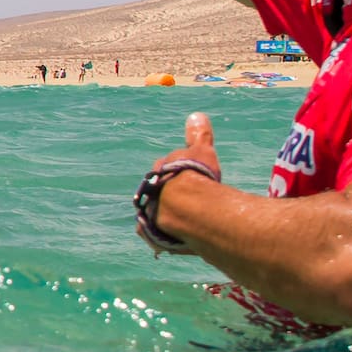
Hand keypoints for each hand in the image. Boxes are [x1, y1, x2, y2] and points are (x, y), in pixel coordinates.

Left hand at [135, 112, 222, 249]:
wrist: (189, 208)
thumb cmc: (197, 176)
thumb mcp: (201, 152)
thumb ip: (198, 135)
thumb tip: (197, 114)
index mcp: (159, 170)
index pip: (165, 168)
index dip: (178, 172)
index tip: (189, 177)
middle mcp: (150, 191)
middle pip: (159, 191)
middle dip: (170, 194)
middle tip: (190, 200)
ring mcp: (151, 213)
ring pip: (157, 213)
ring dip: (169, 215)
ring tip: (187, 220)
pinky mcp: (155, 235)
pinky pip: (157, 235)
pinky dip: (165, 236)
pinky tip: (176, 237)